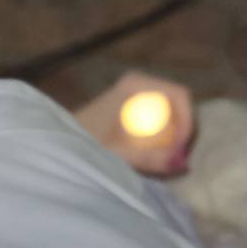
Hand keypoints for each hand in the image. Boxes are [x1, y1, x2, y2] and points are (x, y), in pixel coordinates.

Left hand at [73, 71, 194, 176]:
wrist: (58, 142)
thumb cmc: (85, 142)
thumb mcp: (116, 153)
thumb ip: (148, 159)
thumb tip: (183, 165)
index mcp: (138, 83)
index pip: (180, 95)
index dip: (188, 122)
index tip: (182, 150)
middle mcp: (141, 82)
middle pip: (178, 102)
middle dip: (184, 131)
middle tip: (179, 158)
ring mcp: (137, 93)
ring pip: (171, 109)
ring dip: (175, 134)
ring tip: (169, 159)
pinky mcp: (133, 105)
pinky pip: (160, 115)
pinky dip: (164, 134)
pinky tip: (157, 153)